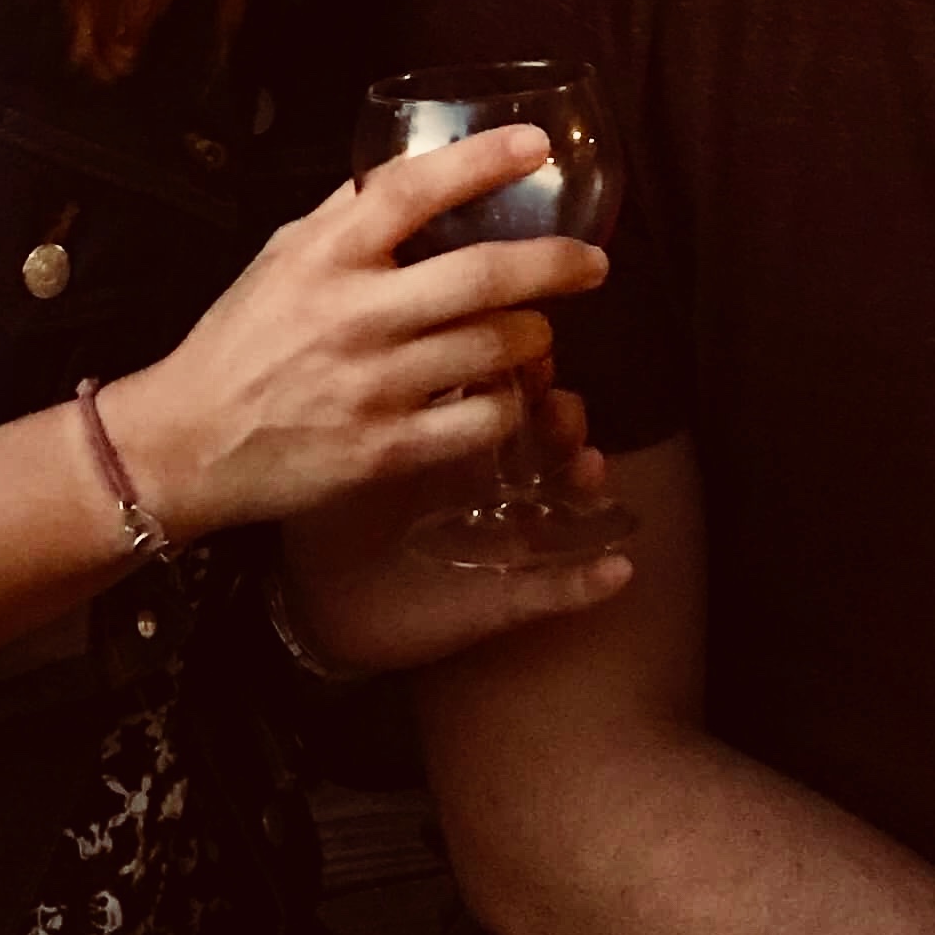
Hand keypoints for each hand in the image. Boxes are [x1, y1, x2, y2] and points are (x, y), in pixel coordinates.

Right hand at [110, 126, 608, 542]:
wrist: (190, 441)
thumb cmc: (241, 339)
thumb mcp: (281, 257)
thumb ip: (345, 216)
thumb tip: (407, 173)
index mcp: (327, 255)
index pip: (414, 189)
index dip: (482, 160)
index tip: (537, 143)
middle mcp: (355, 314)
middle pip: (482, 275)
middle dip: (554, 264)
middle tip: (593, 262)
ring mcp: (374, 386)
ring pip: (495, 350)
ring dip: (535, 335)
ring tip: (540, 330)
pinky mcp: (386, 450)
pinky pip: (480, 420)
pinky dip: (509, 402)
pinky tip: (508, 392)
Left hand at [282, 381, 633, 671]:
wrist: (318, 603)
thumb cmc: (328, 517)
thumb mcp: (343, 452)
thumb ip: (370, 400)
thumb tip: (393, 330)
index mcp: (456, 442)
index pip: (506, 393)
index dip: (527, 370)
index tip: (533, 350)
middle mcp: (492, 484)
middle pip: (547, 439)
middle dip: (563, 417)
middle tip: (560, 403)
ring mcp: (506, 538)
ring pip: (564, 504)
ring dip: (586, 483)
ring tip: (590, 465)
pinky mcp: (507, 596)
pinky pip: (559, 590)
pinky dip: (591, 581)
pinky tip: (616, 568)